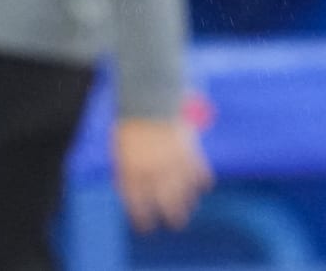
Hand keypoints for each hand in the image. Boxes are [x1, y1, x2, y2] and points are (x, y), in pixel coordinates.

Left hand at [112, 117, 213, 232]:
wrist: (149, 99)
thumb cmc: (133, 122)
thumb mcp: (122, 148)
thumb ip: (128, 170)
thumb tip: (135, 190)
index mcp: (132, 172)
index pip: (138, 204)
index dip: (143, 218)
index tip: (147, 226)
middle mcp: (153, 172)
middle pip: (166, 203)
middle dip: (173, 216)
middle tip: (176, 223)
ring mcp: (172, 163)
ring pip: (185, 192)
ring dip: (189, 202)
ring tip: (190, 208)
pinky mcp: (188, 152)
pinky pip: (199, 173)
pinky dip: (202, 180)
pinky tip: (203, 186)